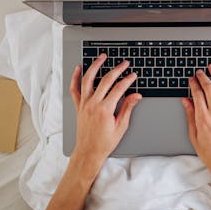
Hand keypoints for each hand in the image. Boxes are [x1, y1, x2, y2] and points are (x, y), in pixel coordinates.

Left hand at [69, 53, 141, 168]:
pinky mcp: (78, 106)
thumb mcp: (121, 127)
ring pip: (88, 79)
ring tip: (102, 57)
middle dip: (117, 70)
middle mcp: (93, 104)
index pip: (119, 89)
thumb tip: (136, 96)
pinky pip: (75, 89)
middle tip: (124, 63)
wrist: (88, 152)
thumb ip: (127, 108)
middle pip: (106, 80)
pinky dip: (75, 77)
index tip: (133, 75)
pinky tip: (79, 68)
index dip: (128, 80)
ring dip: (95, 66)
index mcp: (105, 110)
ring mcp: (84, 104)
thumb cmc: (104, 142)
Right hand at [181, 64, 210, 179]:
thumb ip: (190, 115)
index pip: (197, 94)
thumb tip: (186, 101)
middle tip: (200, 71)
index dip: (193, 84)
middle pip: (210, 88)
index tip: (191, 79)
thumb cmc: (209, 152)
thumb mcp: (193, 135)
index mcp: (203, 118)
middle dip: (203, 77)